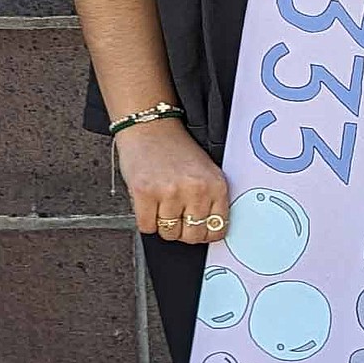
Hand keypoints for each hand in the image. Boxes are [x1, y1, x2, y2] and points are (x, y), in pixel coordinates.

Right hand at [115, 121, 230, 243]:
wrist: (151, 127)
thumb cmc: (176, 149)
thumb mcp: (206, 171)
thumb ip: (211, 200)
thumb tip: (210, 230)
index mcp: (216, 185)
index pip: (218, 229)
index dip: (205, 232)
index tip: (198, 228)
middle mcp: (196, 190)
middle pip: (193, 236)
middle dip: (183, 231)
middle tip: (177, 217)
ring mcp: (170, 192)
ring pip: (169, 233)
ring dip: (163, 224)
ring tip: (162, 205)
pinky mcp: (145, 193)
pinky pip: (147, 227)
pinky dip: (146, 220)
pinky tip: (149, 204)